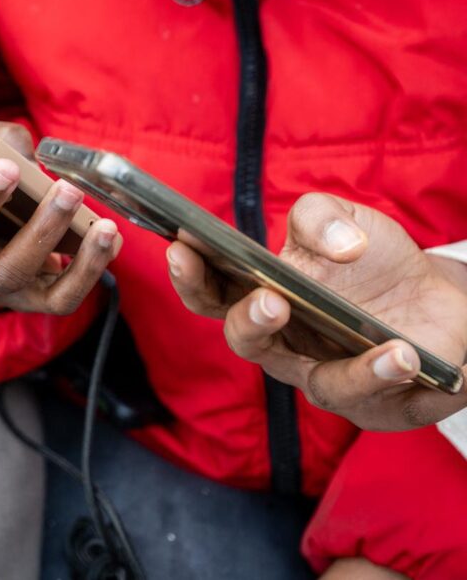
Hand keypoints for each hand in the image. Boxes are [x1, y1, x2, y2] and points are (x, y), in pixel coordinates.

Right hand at [167, 193, 466, 430]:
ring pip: (314, 381)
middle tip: (270, 301)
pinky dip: (384, 374)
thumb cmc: (373, 262)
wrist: (438, 300)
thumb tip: (338, 246)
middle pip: (245, 341)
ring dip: (349, 367)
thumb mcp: (343, 219)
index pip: (210, 290)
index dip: (190, 274)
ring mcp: (321, 375)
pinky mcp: (368, 403)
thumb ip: (320, 215)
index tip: (180, 247)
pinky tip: (402, 355)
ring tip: (375, 341)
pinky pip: (369, 396)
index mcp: (259, 296)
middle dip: (250, 322)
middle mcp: (281, 343)